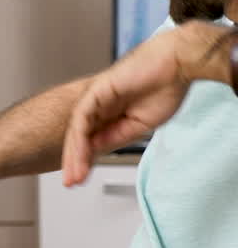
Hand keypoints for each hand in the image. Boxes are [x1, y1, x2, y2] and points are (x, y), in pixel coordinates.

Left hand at [60, 27, 196, 186]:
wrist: (176, 64)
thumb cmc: (164, 88)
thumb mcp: (137, 125)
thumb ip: (114, 136)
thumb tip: (95, 151)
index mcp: (108, 113)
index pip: (89, 140)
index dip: (84, 160)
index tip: (80, 179)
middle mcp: (98, 105)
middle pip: (79, 137)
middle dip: (74, 162)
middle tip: (71, 183)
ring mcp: (95, 97)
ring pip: (78, 130)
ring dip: (75, 154)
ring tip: (74, 176)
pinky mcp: (96, 91)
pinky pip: (83, 118)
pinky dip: (80, 138)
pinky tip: (81, 155)